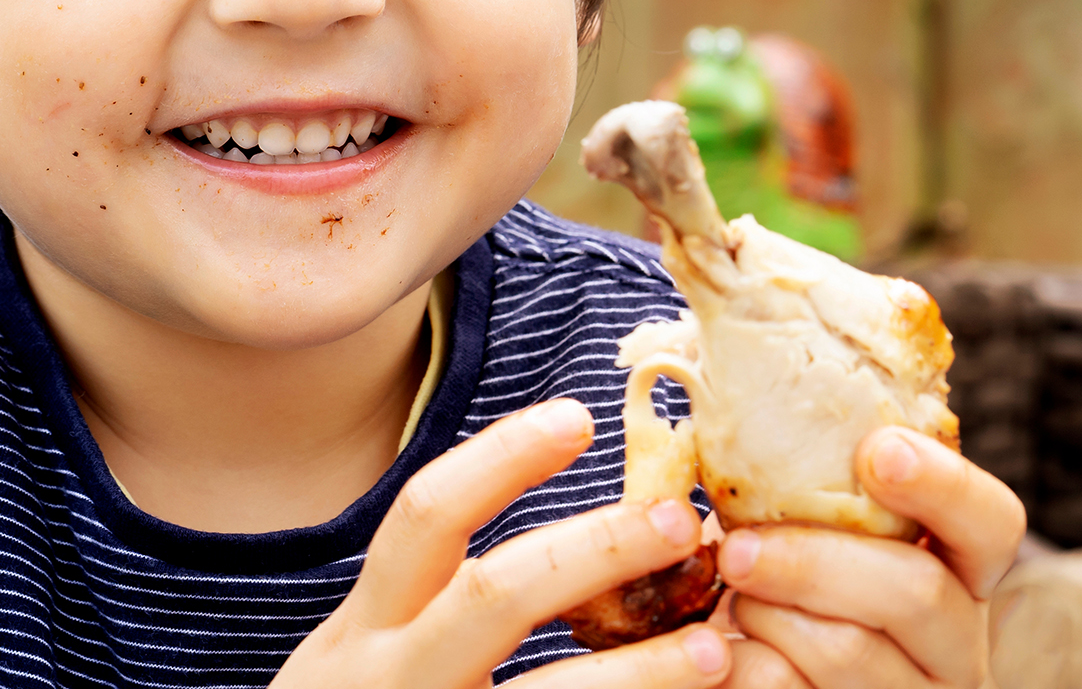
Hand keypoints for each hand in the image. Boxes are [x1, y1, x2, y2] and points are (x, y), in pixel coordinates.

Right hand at [273, 399, 732, 687]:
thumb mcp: (367, 659)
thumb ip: (427, 607)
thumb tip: (560, 546)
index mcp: (366, 631)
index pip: (428, 516)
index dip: (502, 459)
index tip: (577, 418)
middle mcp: (392, 680)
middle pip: (494, 594)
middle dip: (594, 550)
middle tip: (677, 521)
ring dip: (638, 674)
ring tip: (714, 651)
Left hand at [714, 427, 1025, 687]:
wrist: (756, 671)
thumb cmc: (778, 580)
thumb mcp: (809, 527)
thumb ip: (804, 477)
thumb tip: (733, 375)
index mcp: (957, 570)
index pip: (991, 521)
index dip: (943, 484)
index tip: (877, 452)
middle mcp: (957, 643)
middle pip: (915, 593)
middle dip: (812, 562)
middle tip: (738, 550)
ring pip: (849, 653)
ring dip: (767, 615)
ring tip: (729, 598)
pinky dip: (742, 666)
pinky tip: (718, 650)